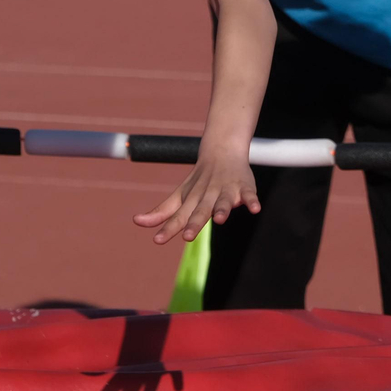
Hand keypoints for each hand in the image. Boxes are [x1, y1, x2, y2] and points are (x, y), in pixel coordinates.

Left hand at [134, 143, 259, 243]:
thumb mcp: (180, 195)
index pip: (178, 216)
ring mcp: (226, 190)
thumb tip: (136, 221)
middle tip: (188, 236)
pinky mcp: (244, 187)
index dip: (169, 228)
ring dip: (222, 209)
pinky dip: (251, 200)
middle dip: (195, 223)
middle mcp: (207, 195)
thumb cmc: (199, 180)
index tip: (158, 240)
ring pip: (223, 201)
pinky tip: (254, 208)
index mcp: (192, 199)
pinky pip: (249, 195)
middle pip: (200, 211)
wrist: (222, 150)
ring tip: (220, 219)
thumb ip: (161, 211)